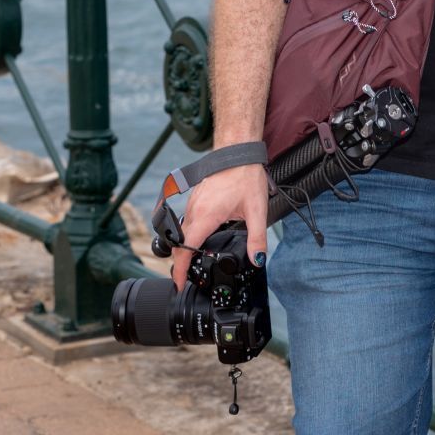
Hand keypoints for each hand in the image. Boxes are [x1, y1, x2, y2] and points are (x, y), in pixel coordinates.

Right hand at [171, 162, 268, 288]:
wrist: (238, 151)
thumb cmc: (246, 176)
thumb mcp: (257, 210)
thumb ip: (257, 238)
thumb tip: (258, 259)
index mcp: (205, 217)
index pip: (185, 250)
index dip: (179, 270)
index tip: (177, 284)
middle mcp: (194, 211)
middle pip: (179, 244)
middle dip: (180, 263)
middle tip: (186, 277)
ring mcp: (192, 204)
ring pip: (182, 232)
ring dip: (184, 248)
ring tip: (194, 262)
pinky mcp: (195, 199)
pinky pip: (187, 221)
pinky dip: (189, 234)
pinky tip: (202, 238)